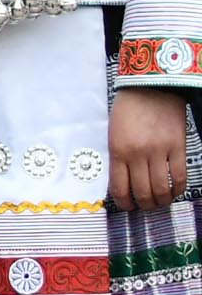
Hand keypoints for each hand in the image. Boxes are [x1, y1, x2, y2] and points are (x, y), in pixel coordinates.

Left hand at [111, 87, 190, 211]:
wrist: (151, 87)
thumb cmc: (127, 109)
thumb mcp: (114, 132)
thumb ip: (118, 156)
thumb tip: (123, 182)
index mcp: (118, 150)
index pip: (120, 187)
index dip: (125, 203)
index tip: (128, 207)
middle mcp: (138, 154)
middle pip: (142, 192)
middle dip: (144, 205)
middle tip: (146, 206)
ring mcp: (160, 152)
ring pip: (162, 189)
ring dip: (161, 201)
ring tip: (160, 202)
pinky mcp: (178, 148)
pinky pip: (180, 177)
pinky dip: (178, 189)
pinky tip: (174, 192)